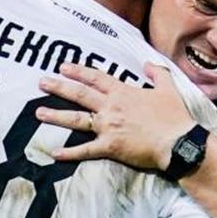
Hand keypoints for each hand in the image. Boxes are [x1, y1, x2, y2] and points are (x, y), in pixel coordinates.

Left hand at [36, 62, 195, 170]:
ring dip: (56, 116)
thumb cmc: (174, 116)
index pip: (96, 77)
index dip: (78, 71)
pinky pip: (86, 150)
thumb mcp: (169, 88)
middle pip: (80, 94)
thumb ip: (157, 73)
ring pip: (77, 119)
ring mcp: (108, 127)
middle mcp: (111, 107)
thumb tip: (148, 63)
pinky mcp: (110, 147)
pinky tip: (54, 153)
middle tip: (41, 82)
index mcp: (123, 92)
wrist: (177, 142)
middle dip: (59, 87)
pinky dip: (69, 153)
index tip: (63, 66)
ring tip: (39, 113)